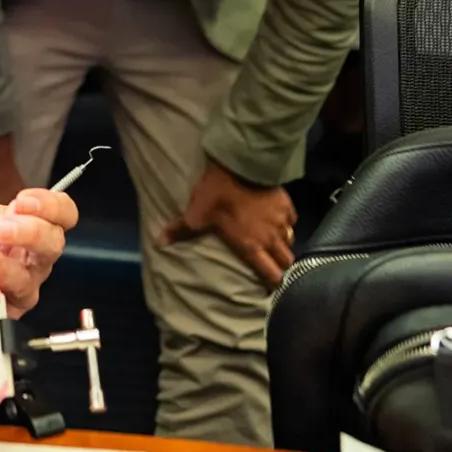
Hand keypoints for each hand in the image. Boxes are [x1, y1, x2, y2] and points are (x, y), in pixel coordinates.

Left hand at [0, 188, 77, 317]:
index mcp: (29, 225)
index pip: (62, 214)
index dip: (52, 207)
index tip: (22, 202)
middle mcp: (31, 257)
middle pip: (54, 245)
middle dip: (31, 232)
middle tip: (0, 228)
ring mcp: (19, 286)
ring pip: (31, 277)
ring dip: (9, 265)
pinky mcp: (2, 311)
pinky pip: (8, 304)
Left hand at [159, 160, 295, 287]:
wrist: (239, 165)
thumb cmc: (217, 195)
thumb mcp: (196, 215)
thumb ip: (181, 231)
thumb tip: (159, 243)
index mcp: (251, 247)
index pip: (271, 275)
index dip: (272, 283)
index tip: (268, 286)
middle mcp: (271, 238)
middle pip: (286, 261)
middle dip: (280, 265)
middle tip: (271, 263)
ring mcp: (281, 221)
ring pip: (290, 241)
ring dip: (283, 244)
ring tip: (273, 242)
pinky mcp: (287, 204)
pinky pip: (292, 220)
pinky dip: (286, 223)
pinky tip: (277, 219)